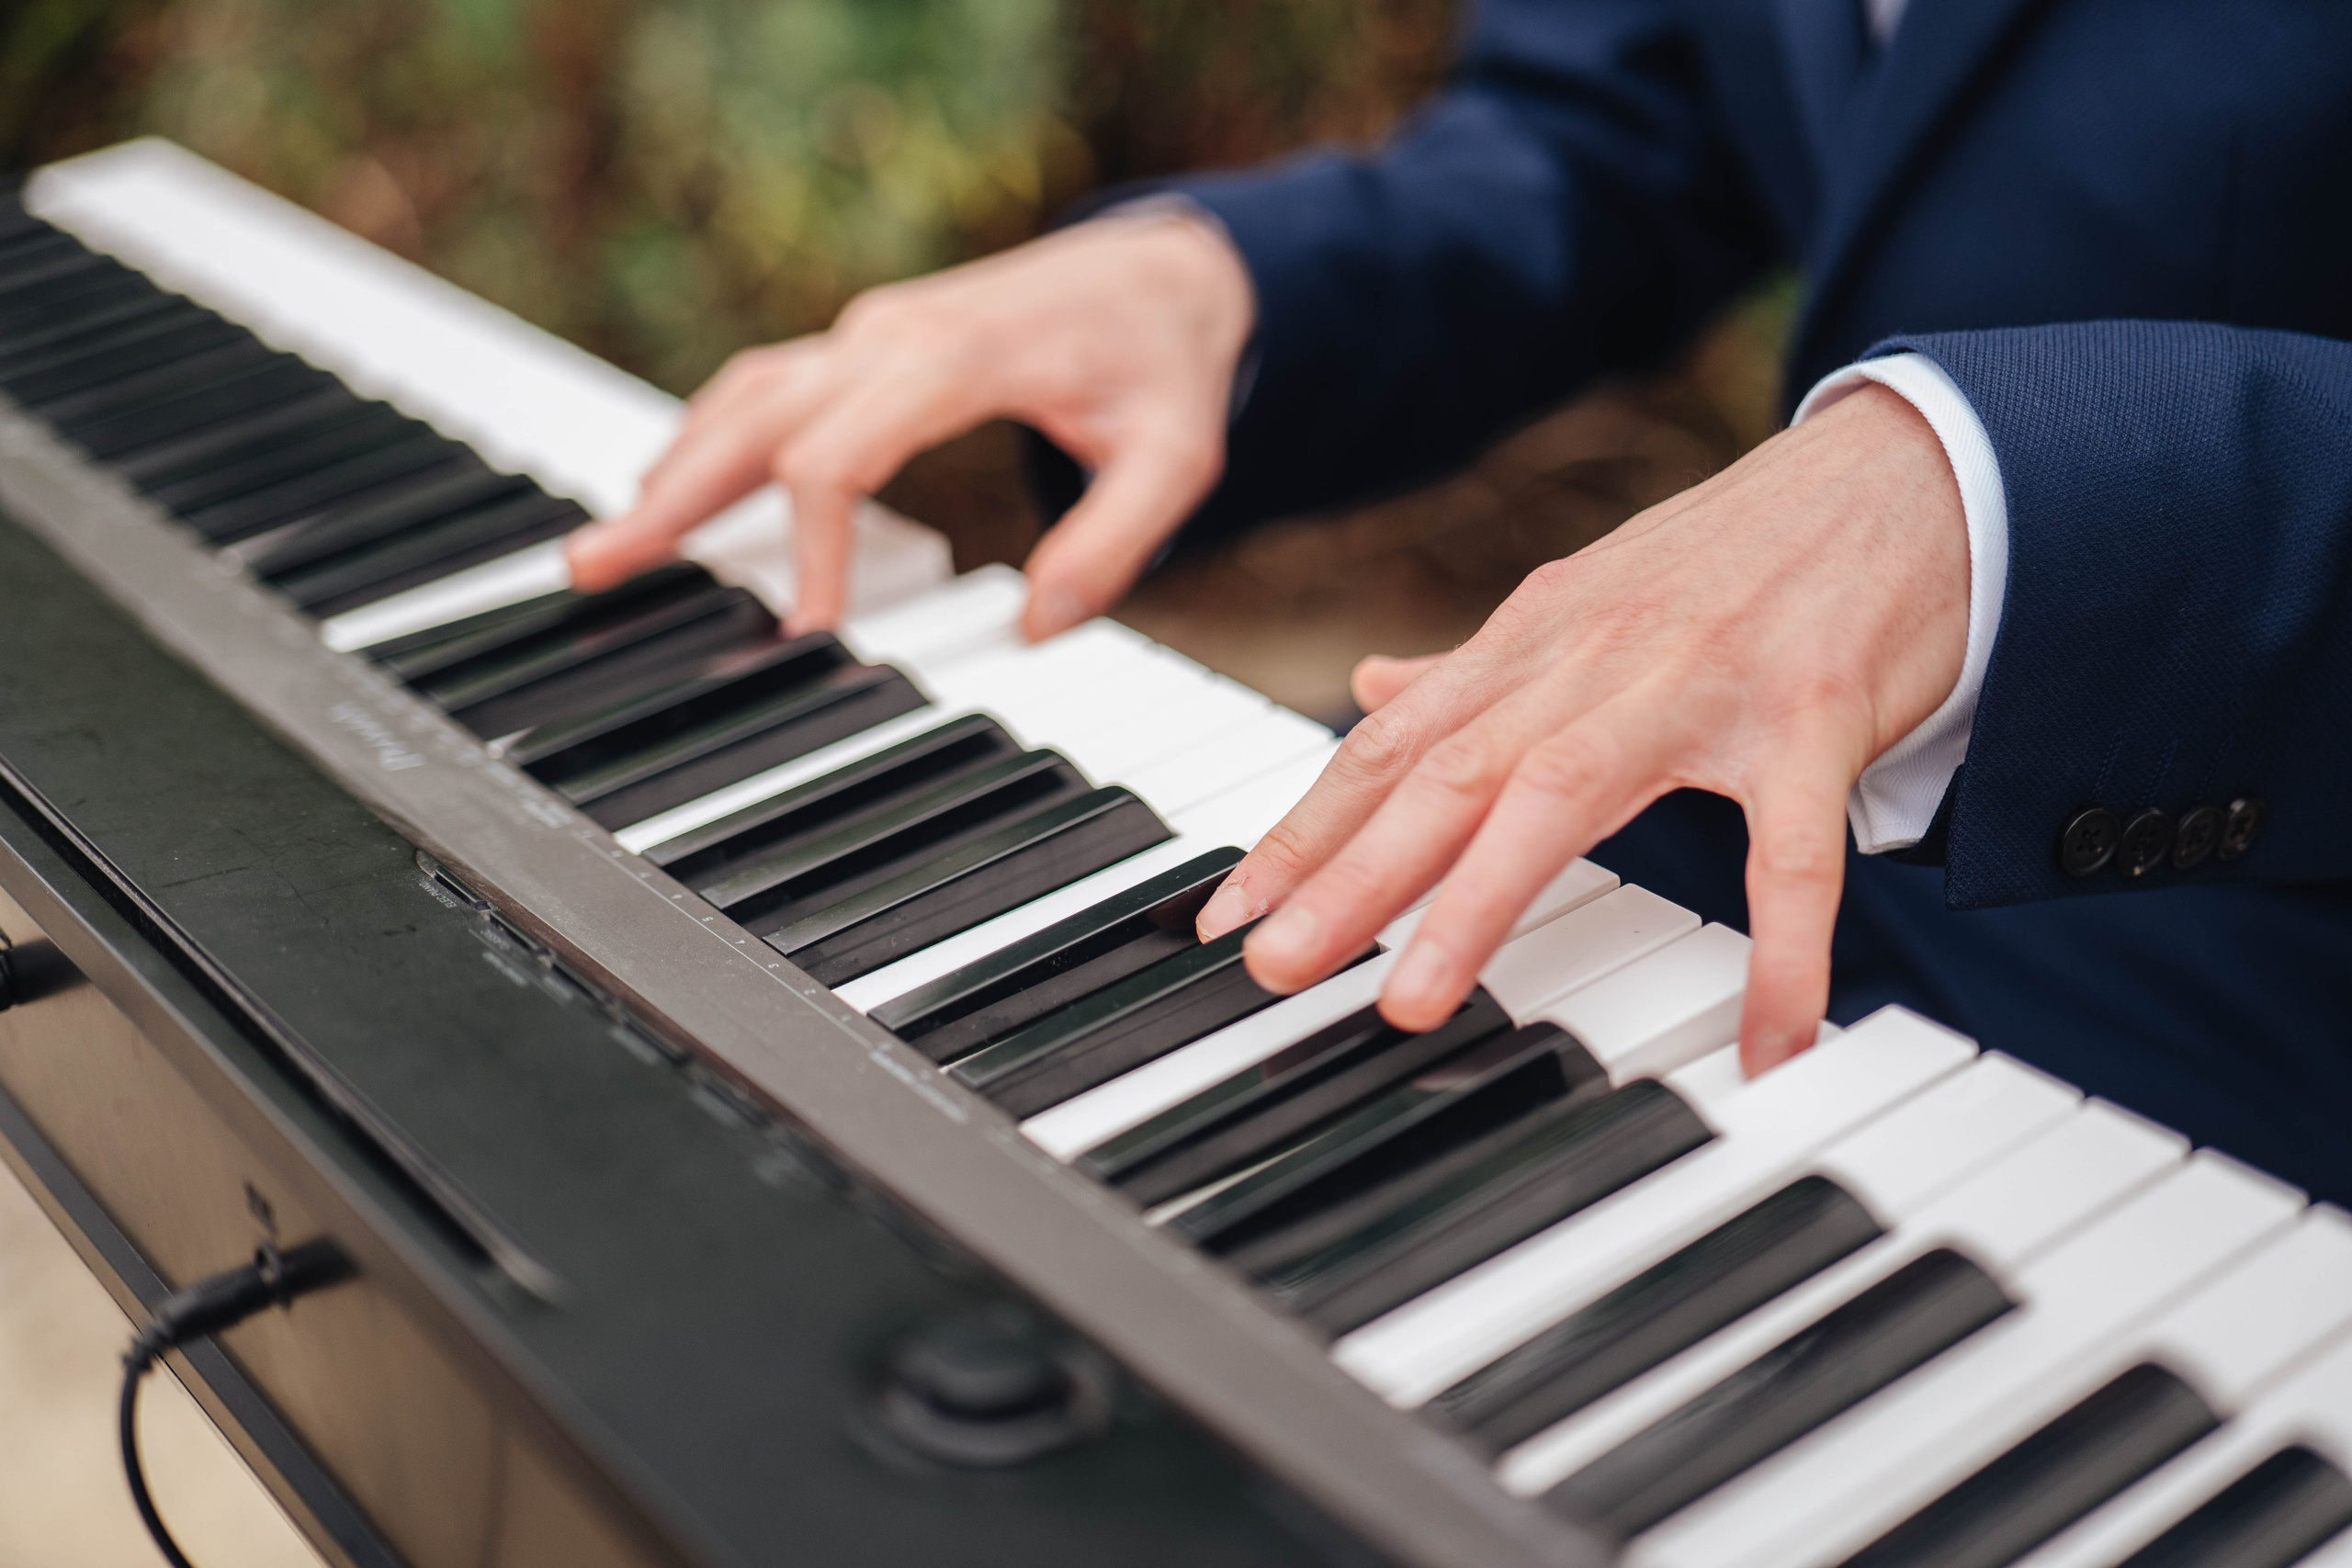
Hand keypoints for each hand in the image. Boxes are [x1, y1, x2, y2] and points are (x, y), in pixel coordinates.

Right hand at [564, 210, 1255, 636]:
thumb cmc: (1163, 362)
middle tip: (595, 565)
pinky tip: (676, 490)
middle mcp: (891, 337)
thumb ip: (1111, 542)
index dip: (811, 546)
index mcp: (954, 358)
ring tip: (611, 542)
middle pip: (755, 418)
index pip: (839, 455)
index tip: (808, 629)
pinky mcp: (869, 348)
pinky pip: (769, 388)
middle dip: (674, 496)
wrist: (1161, 271)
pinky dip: (711, 437)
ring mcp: (871, 336)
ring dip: (674, 467)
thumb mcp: (1174, 457)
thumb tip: (1037, 626)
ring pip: (745, 396)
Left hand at [1194, 383, 1969, 1074]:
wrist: (1902, 470)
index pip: (1394, 745)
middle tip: (1272, 965)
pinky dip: (1784, 948)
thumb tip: (1371, 691)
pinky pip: (1793, 850)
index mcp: (1535, 640)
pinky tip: (1769, 1041)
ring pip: (1567, 792)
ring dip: (1483, 900)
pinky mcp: (1814, 713)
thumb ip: (1475, 666)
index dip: (1307, 830)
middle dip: (1350, 874)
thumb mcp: (1584, 600)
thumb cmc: (1734, 555)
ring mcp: (1701, 683)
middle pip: (1448, 773)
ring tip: (1416, 1001)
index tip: (1230, 912)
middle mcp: (1596, 658)